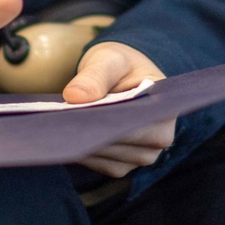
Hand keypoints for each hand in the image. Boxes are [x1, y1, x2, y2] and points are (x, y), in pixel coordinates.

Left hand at [63, 41, 175, 177]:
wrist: (120, 74)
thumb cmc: (120, 64)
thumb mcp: (109, 59)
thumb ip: (95, 75)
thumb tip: (74, 97)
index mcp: (164, 110)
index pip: (135, 125)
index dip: (106, 123)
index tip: (78, 116)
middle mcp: (159, 139)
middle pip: (120, 145)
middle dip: (91, 134)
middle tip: (60, 121)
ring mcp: (142, 156)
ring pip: (108, 159)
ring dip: (84, 145)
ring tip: (61, 127)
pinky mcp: (123, 164)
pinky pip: (100, 164)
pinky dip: (83, 152)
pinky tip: (68, 137)